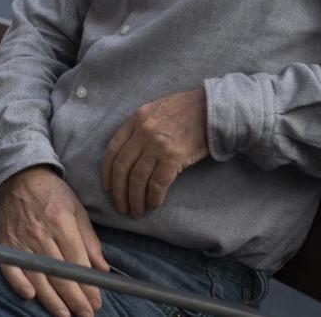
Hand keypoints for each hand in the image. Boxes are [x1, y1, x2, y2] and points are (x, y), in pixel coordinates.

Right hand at [0, 166, 109, 316]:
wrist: (19, 177)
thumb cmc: (52, 194)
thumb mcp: (78, 210)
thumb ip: (90, 241)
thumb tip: (102, 269)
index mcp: (62, 222)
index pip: (77, 261)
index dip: (88, 284)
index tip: (96, 302)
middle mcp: (41, 232)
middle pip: (59, 272)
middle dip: (74, 298)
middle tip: (85, 314)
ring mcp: (21, 239)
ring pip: (38, 275)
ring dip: (52, 299)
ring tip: (65, 315)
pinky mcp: (6, 243)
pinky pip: (10, 267)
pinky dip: (18, 282)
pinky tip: (30, 296)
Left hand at [101, 88, 208, 217]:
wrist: (213, 109)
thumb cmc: (188, 110)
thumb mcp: (157, 110)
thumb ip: (142, 126)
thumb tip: (131, 153)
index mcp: (137, 119)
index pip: (113, 149)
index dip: (107, 171)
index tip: (107, 187)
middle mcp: (143, 131)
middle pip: (122, 167)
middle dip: (119, 191)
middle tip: (121, 206)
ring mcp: (157, 144)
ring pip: (137, 178)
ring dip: (135, 199)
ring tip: (136, 211)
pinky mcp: (173, 157)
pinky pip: (157, 183)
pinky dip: (153, 198)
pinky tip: (153, 205)